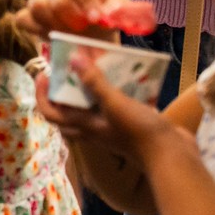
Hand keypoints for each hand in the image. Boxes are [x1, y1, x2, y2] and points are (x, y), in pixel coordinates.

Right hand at [19, 0, 153, 40]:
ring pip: (35, 4)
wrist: (96, 33)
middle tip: (82, 30)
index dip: (86, 0)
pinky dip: (36, 30)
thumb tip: (111, 14)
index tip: (96, 19)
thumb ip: (123, 13)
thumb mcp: (122, 14)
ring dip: (52, 24)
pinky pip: (23, 19)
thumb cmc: (108, 18)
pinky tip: (54, 39)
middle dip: (69, 14)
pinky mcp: (30, 15)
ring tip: (68, 36)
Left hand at [33, 54, 184, 166]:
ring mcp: (112, 127)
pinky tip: (126, 75)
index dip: (42, 95)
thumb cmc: (139, 132)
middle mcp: (94, 128)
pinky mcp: (130, 124)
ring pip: (93, 106)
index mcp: (84, 125)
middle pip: (69, 110)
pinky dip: (117, 91)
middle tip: (69, 69)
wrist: (173, 155)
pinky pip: (116, 106)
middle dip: (65, 89)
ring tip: (96, 66)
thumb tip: (73, 59)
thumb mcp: (114, 103)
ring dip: (93, 87)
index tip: (44, 74)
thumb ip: (94, 82)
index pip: (50, 113)